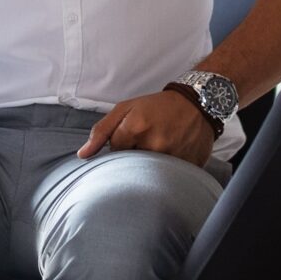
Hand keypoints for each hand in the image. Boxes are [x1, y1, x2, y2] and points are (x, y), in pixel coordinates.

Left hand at [73, 89, 217, 164]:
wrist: (197, 103)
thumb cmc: (158, 106)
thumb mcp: (126, 109)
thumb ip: (101, 131)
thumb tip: (83, 155)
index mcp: (136, 127)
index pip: (115, 152)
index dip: (121, 145)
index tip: (131, 137)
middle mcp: (154, 144)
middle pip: (132, 164)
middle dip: (135, 156)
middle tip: (147, 141)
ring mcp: (174, 157)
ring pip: (151, 173)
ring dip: (152, 164)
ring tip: (162, 145)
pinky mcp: (189, 166)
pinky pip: (171, 176)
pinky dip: (169, 169)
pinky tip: (175, 152)